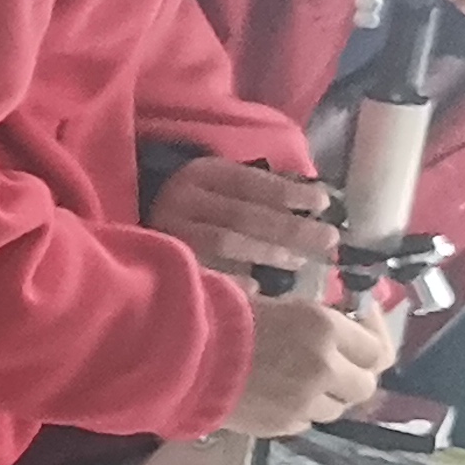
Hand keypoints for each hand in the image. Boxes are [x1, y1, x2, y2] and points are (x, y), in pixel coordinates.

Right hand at [151, 158, 337, 287]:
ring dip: (266, 252)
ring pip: (224, 241)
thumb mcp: (219, 185)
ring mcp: (170, 231)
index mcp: (201, 175)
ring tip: (298, 262)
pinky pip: (204, 271)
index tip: (324, 202)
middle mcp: (183, 200)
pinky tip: (257, 290)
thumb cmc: (195, 204)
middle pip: (243, 214)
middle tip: (328, 239)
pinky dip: (232, 280)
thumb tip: (316, 204)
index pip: (250, 182)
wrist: (136, 215)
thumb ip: (257, 193)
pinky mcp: (164, 259)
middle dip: (289, 227)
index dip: (288, 192)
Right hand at [222, 288, 399, 435]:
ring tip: (298, 382)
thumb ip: (316, 322)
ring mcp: (304, 403)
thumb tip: (338, 328)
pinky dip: (298, 410)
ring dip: (324, 396)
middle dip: (352, 375)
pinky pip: (305, 421)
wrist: (177, 354)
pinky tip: (275, 395)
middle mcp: (324, 368)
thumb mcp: (279, 305)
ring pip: (336, 408)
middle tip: (334, 365)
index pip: (376, 348)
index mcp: (325, 328)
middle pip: (365, 385)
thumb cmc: (219, 315)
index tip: (357, 336)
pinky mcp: (282, 426)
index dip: (370, 341)